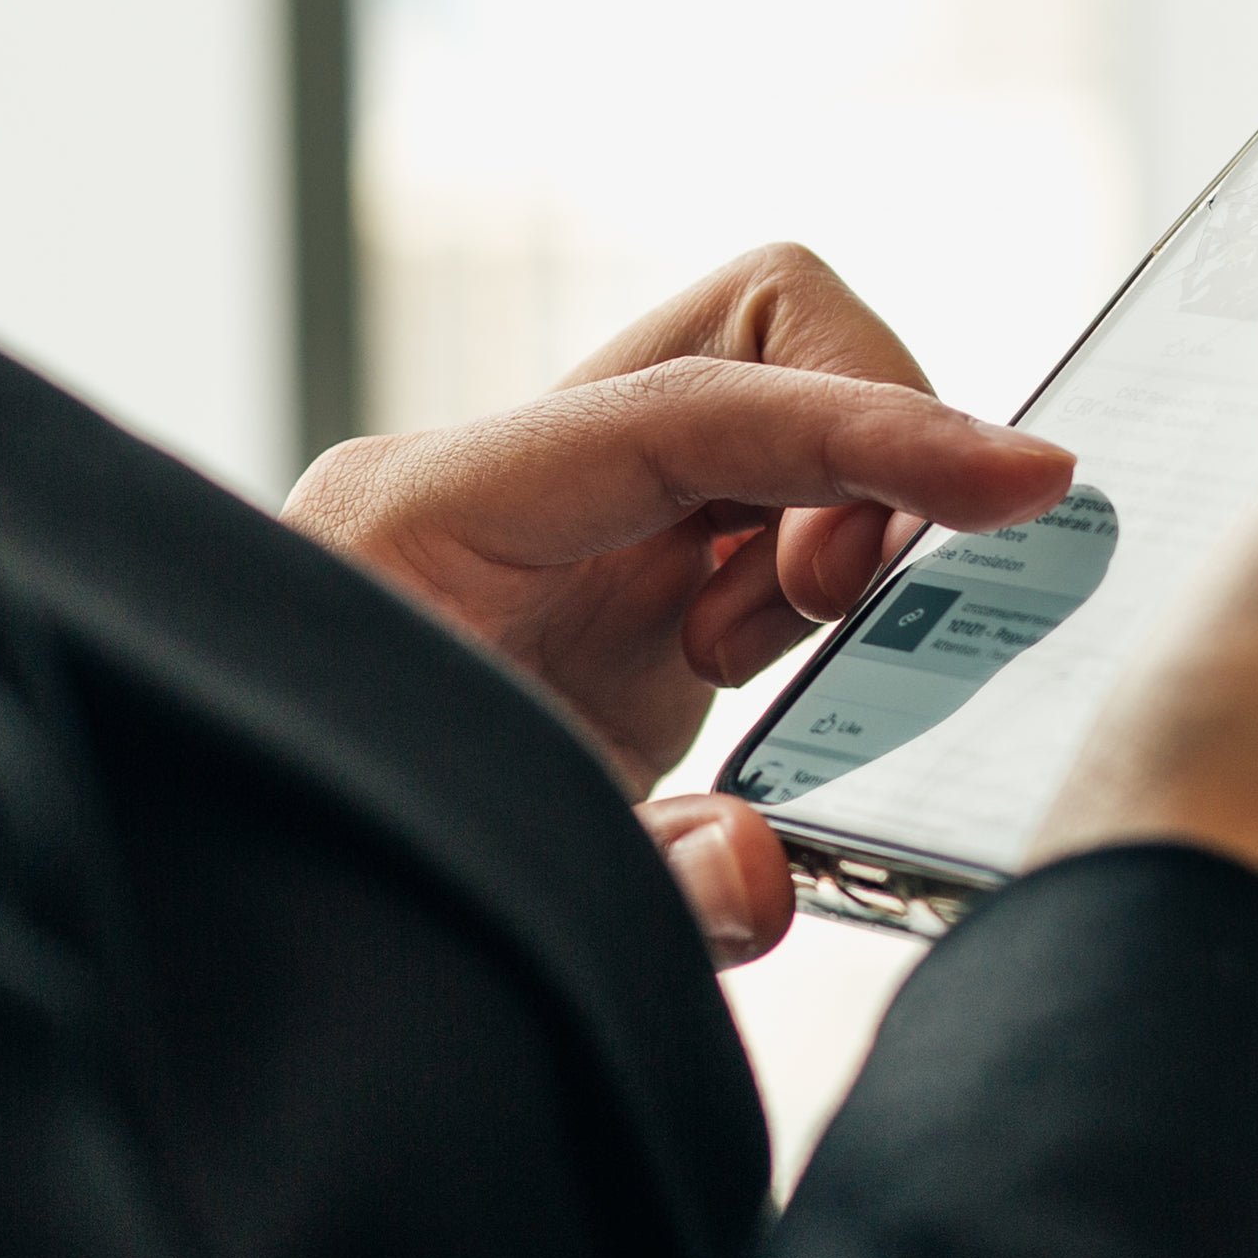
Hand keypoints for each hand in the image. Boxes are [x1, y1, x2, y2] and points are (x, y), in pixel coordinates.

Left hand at [286, 243, 1071, 912]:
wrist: (232, 924)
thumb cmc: (323, 878)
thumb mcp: (486, 892)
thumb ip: (641, 890)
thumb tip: (760, 870)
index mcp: (430, 515)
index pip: (695, 403)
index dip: (873, 428)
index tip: (1025, 477)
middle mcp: (502, 488)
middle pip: (746, 334)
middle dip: (853, 444)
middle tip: (816, 614)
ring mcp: (562, 529)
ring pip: (770, 412)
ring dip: (833, 522)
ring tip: (761, 662)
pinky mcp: (611, 593)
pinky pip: (762, 516)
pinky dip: (810, 584)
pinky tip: (754, 679)